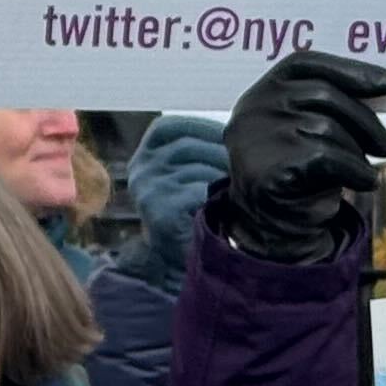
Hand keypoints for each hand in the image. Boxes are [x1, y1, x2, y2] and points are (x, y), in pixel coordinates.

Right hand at [123, 118, 229, 256]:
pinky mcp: (160, 211)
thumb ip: (199, 150)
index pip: (167, 127)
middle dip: (220, 152)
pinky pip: (199, 191)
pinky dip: (218, 196)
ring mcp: (147, 191)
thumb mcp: (188, 173)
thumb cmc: (191, 210)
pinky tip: (228, 205)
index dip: (200, 126)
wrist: (180, 259)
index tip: (228, 133)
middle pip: (186, 146)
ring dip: (224, 176)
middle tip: (246, 165)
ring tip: (240, 187)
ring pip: (197, 169)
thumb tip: (236, 129)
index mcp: (144, 156)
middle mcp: (140, 170)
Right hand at [220, 52, 385, 262]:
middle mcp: (253, 111)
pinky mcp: (269, 170)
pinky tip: (364, 183)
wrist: (276, 228)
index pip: (303, 63)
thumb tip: (383, 85)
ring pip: (327, 128)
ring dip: (357, 153)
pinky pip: (329, 158)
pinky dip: (356, 171)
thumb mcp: (310, 132)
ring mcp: (257, 139)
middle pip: (322, 94)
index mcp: (260, 94)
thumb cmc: (303, 174)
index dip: (348, 69)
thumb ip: (329, 107)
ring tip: (362, 170)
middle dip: (364, 119)